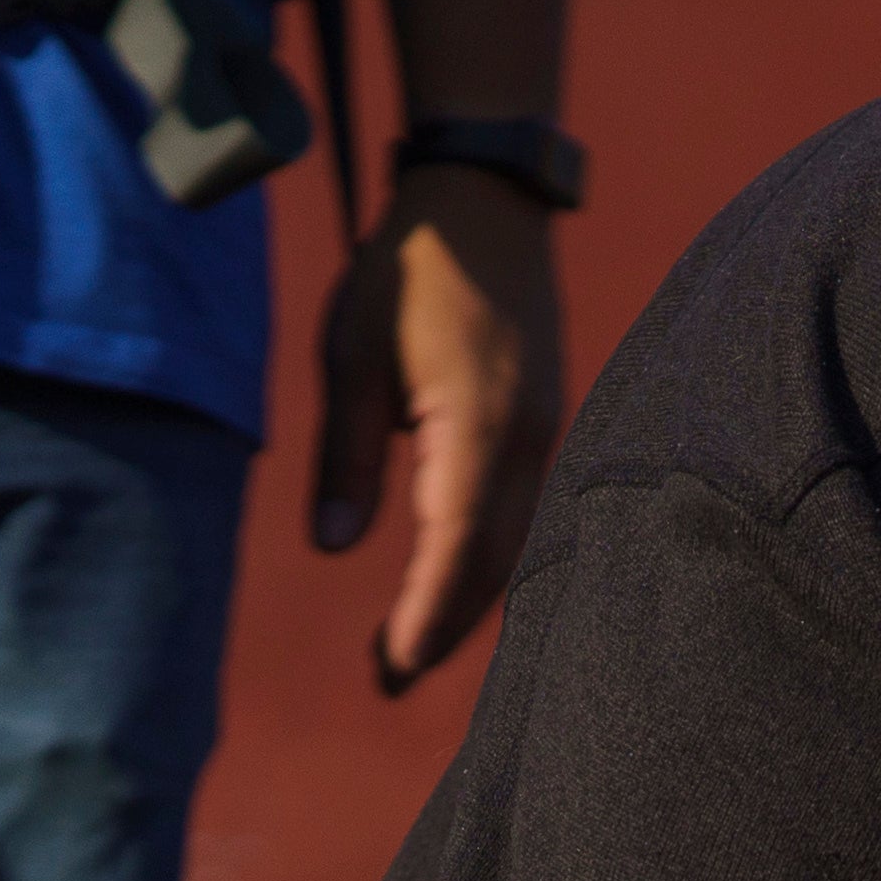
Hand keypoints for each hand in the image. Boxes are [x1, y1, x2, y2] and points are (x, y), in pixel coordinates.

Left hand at [311, 163, 563, 692]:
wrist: (483, 198)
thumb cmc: (408, 268)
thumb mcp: (351, 357)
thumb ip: (346, 457)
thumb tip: (331, 547)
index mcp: (481, 425)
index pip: (454, 548)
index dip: (424, 617)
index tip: (390, 669)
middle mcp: (530, 440)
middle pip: (495, 564)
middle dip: (444, 629)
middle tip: (387, 682)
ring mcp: (548, 431)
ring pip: (518, 544)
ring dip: (467, 600)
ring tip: (411, 647)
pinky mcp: (547, 421)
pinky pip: (524, 511)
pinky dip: (489, 558)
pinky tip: (453, 578)